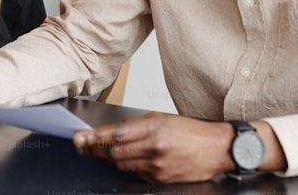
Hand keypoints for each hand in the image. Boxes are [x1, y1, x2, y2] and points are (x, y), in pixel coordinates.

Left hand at [72, 112, 234, 182]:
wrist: (218, 148)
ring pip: (122, 164)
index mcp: (153, 126)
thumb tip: (112, 132)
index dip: (93, 137)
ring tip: (107, 152)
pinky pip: (136, 174)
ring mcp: (157, 165)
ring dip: (112, 159)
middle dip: (96, 150)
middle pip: (113, 152)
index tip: (79, 138)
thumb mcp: (162, 118)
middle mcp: (154, 146)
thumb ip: (136, 125)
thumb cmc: (191, 131)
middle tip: (85, 146)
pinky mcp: (161, 178)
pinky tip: (136, 160)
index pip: (115, 133)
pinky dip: (132, 167)